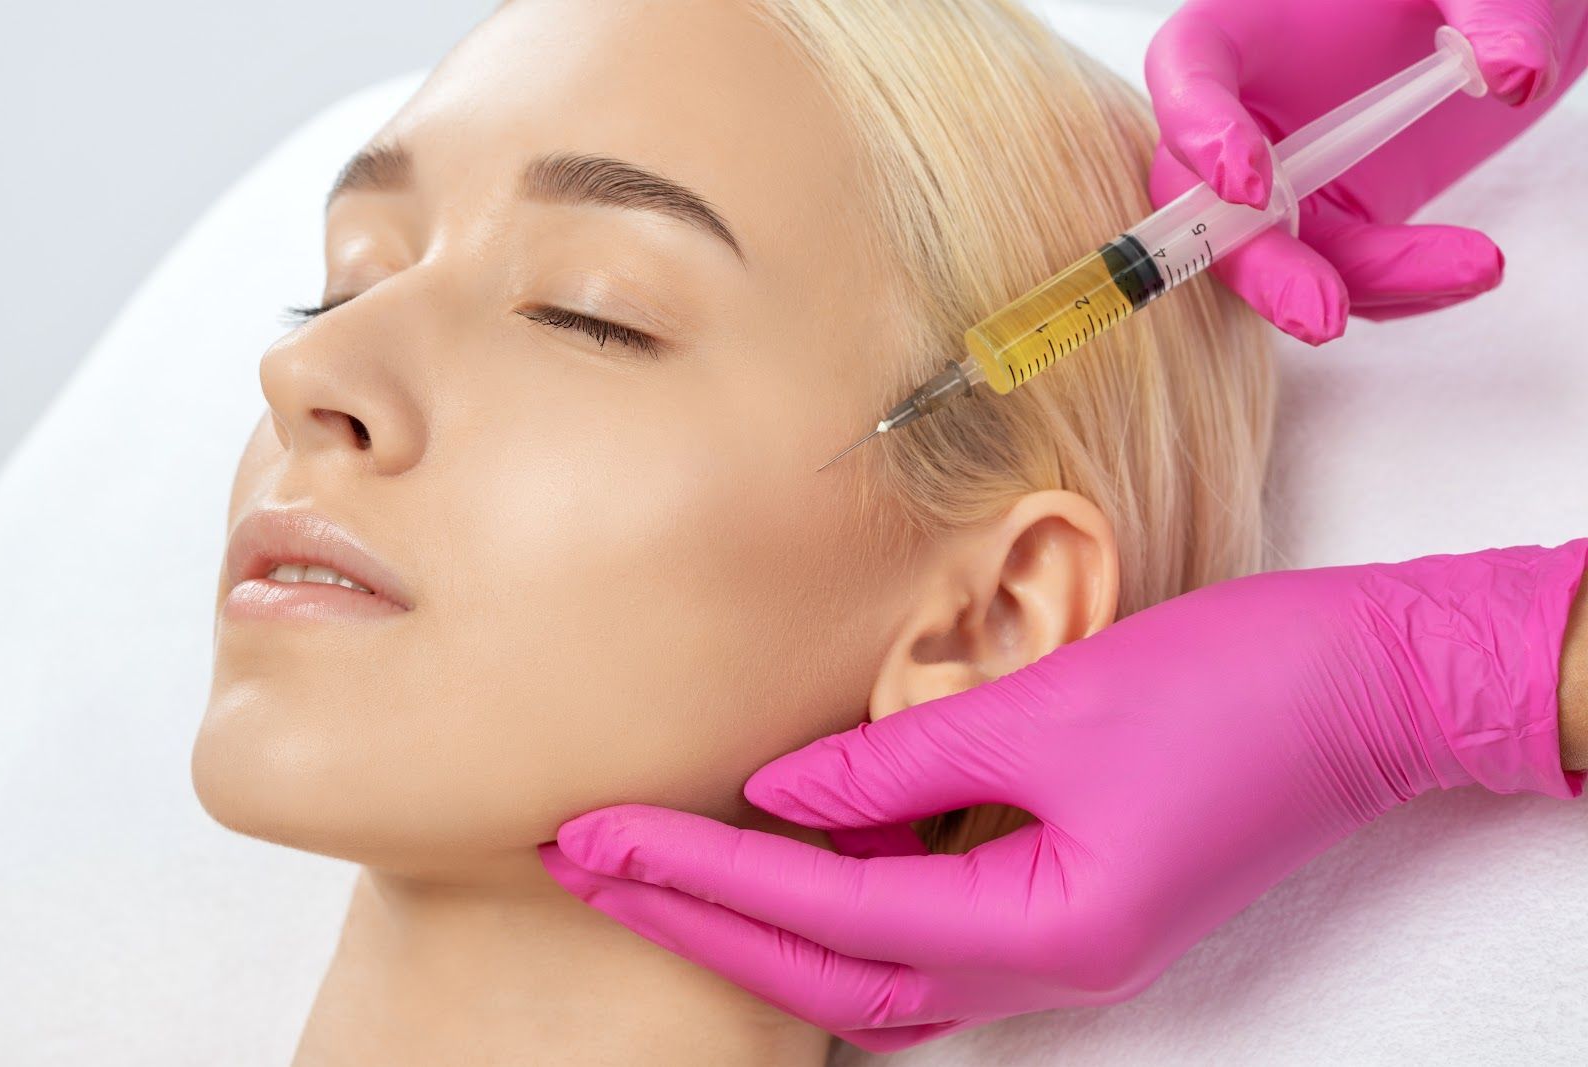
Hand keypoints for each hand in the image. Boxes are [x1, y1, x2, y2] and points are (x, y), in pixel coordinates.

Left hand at [541, 542, 1586, 1050]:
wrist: (1360, 686)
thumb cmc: (1227, 688)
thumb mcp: (1047, 709)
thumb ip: (900, 762)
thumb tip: (782, 796)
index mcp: (1042, 930)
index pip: (827, 915)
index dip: (702, 877)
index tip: (600, 839)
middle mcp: (1042, 964)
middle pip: (830, 974)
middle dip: (700, 920)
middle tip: (586, 866)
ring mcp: (1056, 942)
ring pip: (870, 967)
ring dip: (759, 917)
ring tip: (650, 861)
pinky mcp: (1063, 901)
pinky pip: (923, 923)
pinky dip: (840, 894)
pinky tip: (780, 848)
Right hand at [1145, 0, 1587, 342]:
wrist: (1483, 34)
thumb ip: (1492, 12)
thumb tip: (1509, 75)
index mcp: (1236, 34)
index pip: (1185, 80)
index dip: (1201, 136)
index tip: (1253, 187)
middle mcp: (1239, 119)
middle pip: (1204, 208)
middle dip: (1261, 269)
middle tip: (1321, 314)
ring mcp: (1279, 186)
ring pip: (1281, 261)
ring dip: (1359, 285)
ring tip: (1470, 268)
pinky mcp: (1327, 229)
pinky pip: (1347, 275)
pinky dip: (1406, 285)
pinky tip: (1465, 268)